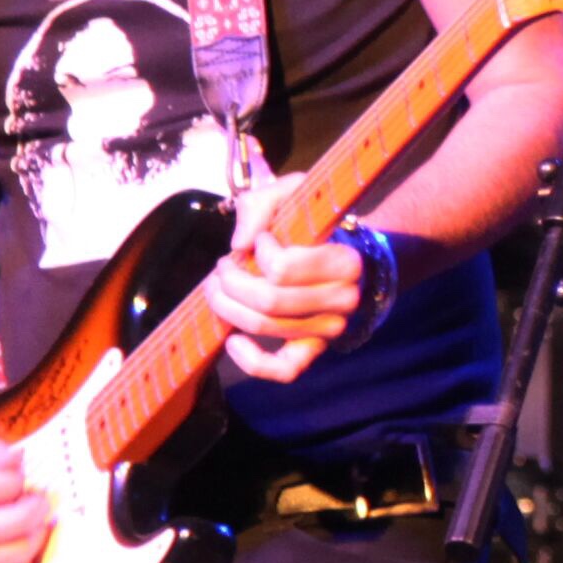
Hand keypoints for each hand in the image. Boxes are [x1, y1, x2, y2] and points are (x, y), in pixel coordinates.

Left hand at [203, 175, 364, 384]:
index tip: (261, 240)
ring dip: (227, 307)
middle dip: (230, 281)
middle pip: (267, 301)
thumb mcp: (294, 192)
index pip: (282, 269)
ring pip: (264, 327)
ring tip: (218, 287)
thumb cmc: (315, 222)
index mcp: (344, 263)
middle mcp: (343, 301)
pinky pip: (284, 370)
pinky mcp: (314, 350)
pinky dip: (252, 361)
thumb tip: (240, 243)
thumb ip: (263, 203)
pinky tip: (232, 341)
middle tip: (223, 266)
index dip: (259, 253)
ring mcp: (329, 329)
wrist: (344, 251)